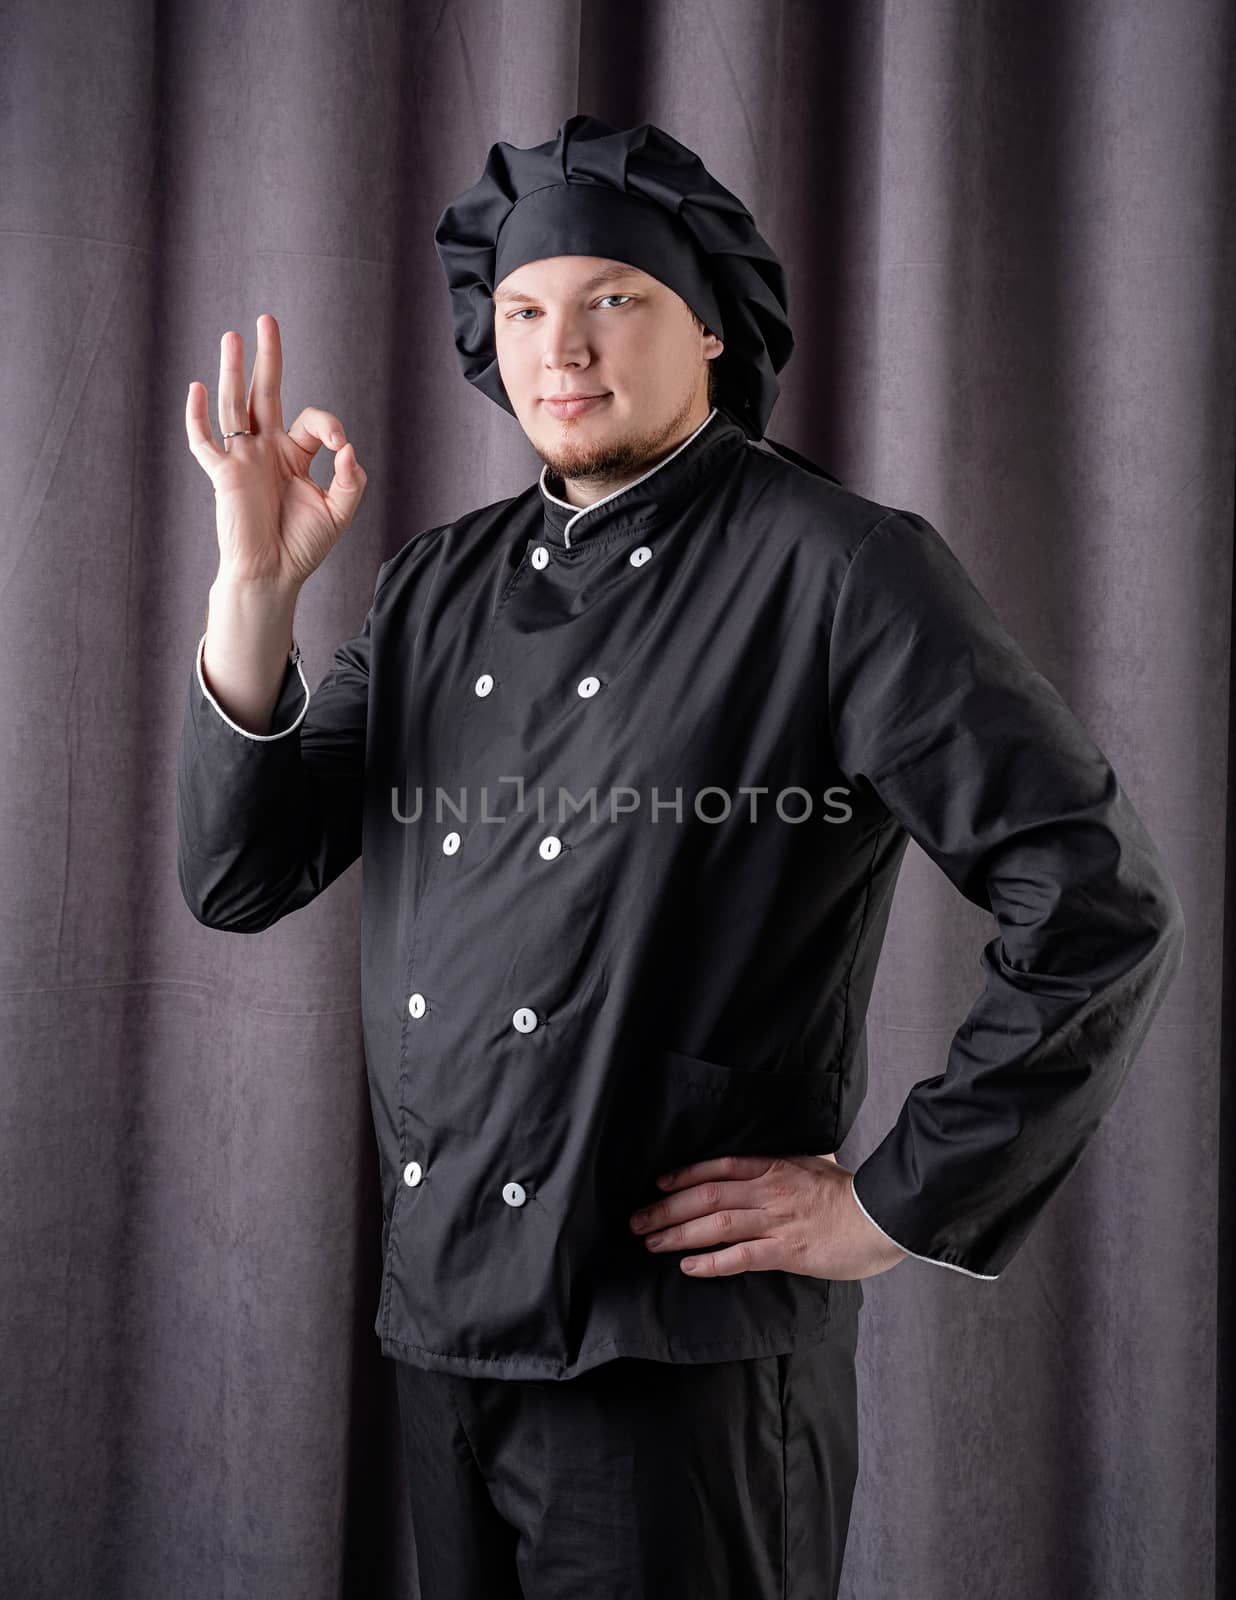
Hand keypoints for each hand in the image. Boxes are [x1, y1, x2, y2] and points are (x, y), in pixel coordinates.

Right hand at [185, 313, 367, 590]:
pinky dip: (197, 417)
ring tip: (232, 337)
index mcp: (294, 454)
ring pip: (235, 406)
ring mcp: (242, 458)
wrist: (273, 575)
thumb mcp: (339, 511)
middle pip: (265, 392)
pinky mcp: (223, 474)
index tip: (343, 448)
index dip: (330, 426)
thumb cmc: (302, 546)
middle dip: (267, 357)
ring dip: (233, 372)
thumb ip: (351, 479)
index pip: (312, 420)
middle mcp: (266, 449)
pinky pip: (204, 441)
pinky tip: (196, 389)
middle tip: (267, 319)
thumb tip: (349, 447)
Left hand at [628, 1153, 909, 1280]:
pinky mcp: (786, 1252)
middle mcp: (768, 1191)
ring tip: (651, 1243)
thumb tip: (783, 1155)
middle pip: (706, 1196)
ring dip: (679, 1234)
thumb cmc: (852, 1194)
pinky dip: (712, 1262)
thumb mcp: (817, 1164)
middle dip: (667, 1209)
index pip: (718, 1167)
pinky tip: (690, 1267)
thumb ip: (792, 1162)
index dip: (684, 1175)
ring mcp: (775, 1221)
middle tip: (637, 1220)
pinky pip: (741, 1256)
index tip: (658, 1184)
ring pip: (716, 1225)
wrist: (882, 1217)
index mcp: (774, 1167)